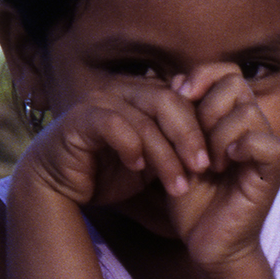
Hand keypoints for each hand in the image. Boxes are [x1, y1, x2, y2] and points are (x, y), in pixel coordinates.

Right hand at [15, 87, 212, 208]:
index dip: (202, 129)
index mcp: (144, 97)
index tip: (218, 161)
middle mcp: (124, 92)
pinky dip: (130, 146)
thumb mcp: (153, 163)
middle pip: (168, 103)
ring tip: (178, 185)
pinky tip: (138, 168)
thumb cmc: (108, 173)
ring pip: (144, 120)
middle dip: (189, 138)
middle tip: (203, 168)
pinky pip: (113, 125)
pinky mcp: (80, 117)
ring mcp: (101, 101)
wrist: (60, 186)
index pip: (183, 102)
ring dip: (165, 156)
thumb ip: (176, 149)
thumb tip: (220, 151)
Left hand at [165, 65, 279, 269]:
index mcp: (232, 119)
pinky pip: (265, 142)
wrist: (208, 244)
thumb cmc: (192, 201)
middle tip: (193, 142)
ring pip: (246, 111)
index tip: (179, 98)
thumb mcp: (177, 151)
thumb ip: (180, 117)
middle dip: (205, 107)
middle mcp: (252, 128)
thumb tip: (177, 80)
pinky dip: (241, 147)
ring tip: (207, 163)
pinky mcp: (271, 173)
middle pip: (235, 84)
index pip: (227, 72)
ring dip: (217, 134)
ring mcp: (264, 149)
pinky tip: (224, 165)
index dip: (202, 76)